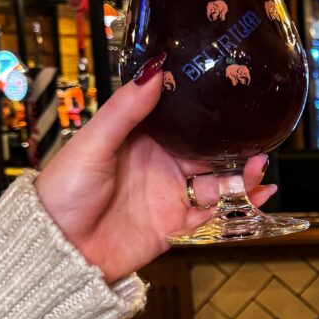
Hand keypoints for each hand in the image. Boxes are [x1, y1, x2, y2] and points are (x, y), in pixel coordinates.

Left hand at [35, 58, 274, 283]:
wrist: (58, 249)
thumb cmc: (64, 191)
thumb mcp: (93, 142)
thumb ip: (126, 109)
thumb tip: (155, 69)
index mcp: (140, 141)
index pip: (182, 121)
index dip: (207, 113)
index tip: (232, 97)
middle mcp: (159, 166)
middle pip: (207, 153)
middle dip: (234, 147)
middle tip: (259, 138)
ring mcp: (169, 196)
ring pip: (217, 184)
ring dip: (241, 176)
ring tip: (260, 167)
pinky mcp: (175, 227)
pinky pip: (214, 216)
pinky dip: (240, 207)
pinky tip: (259, 195)